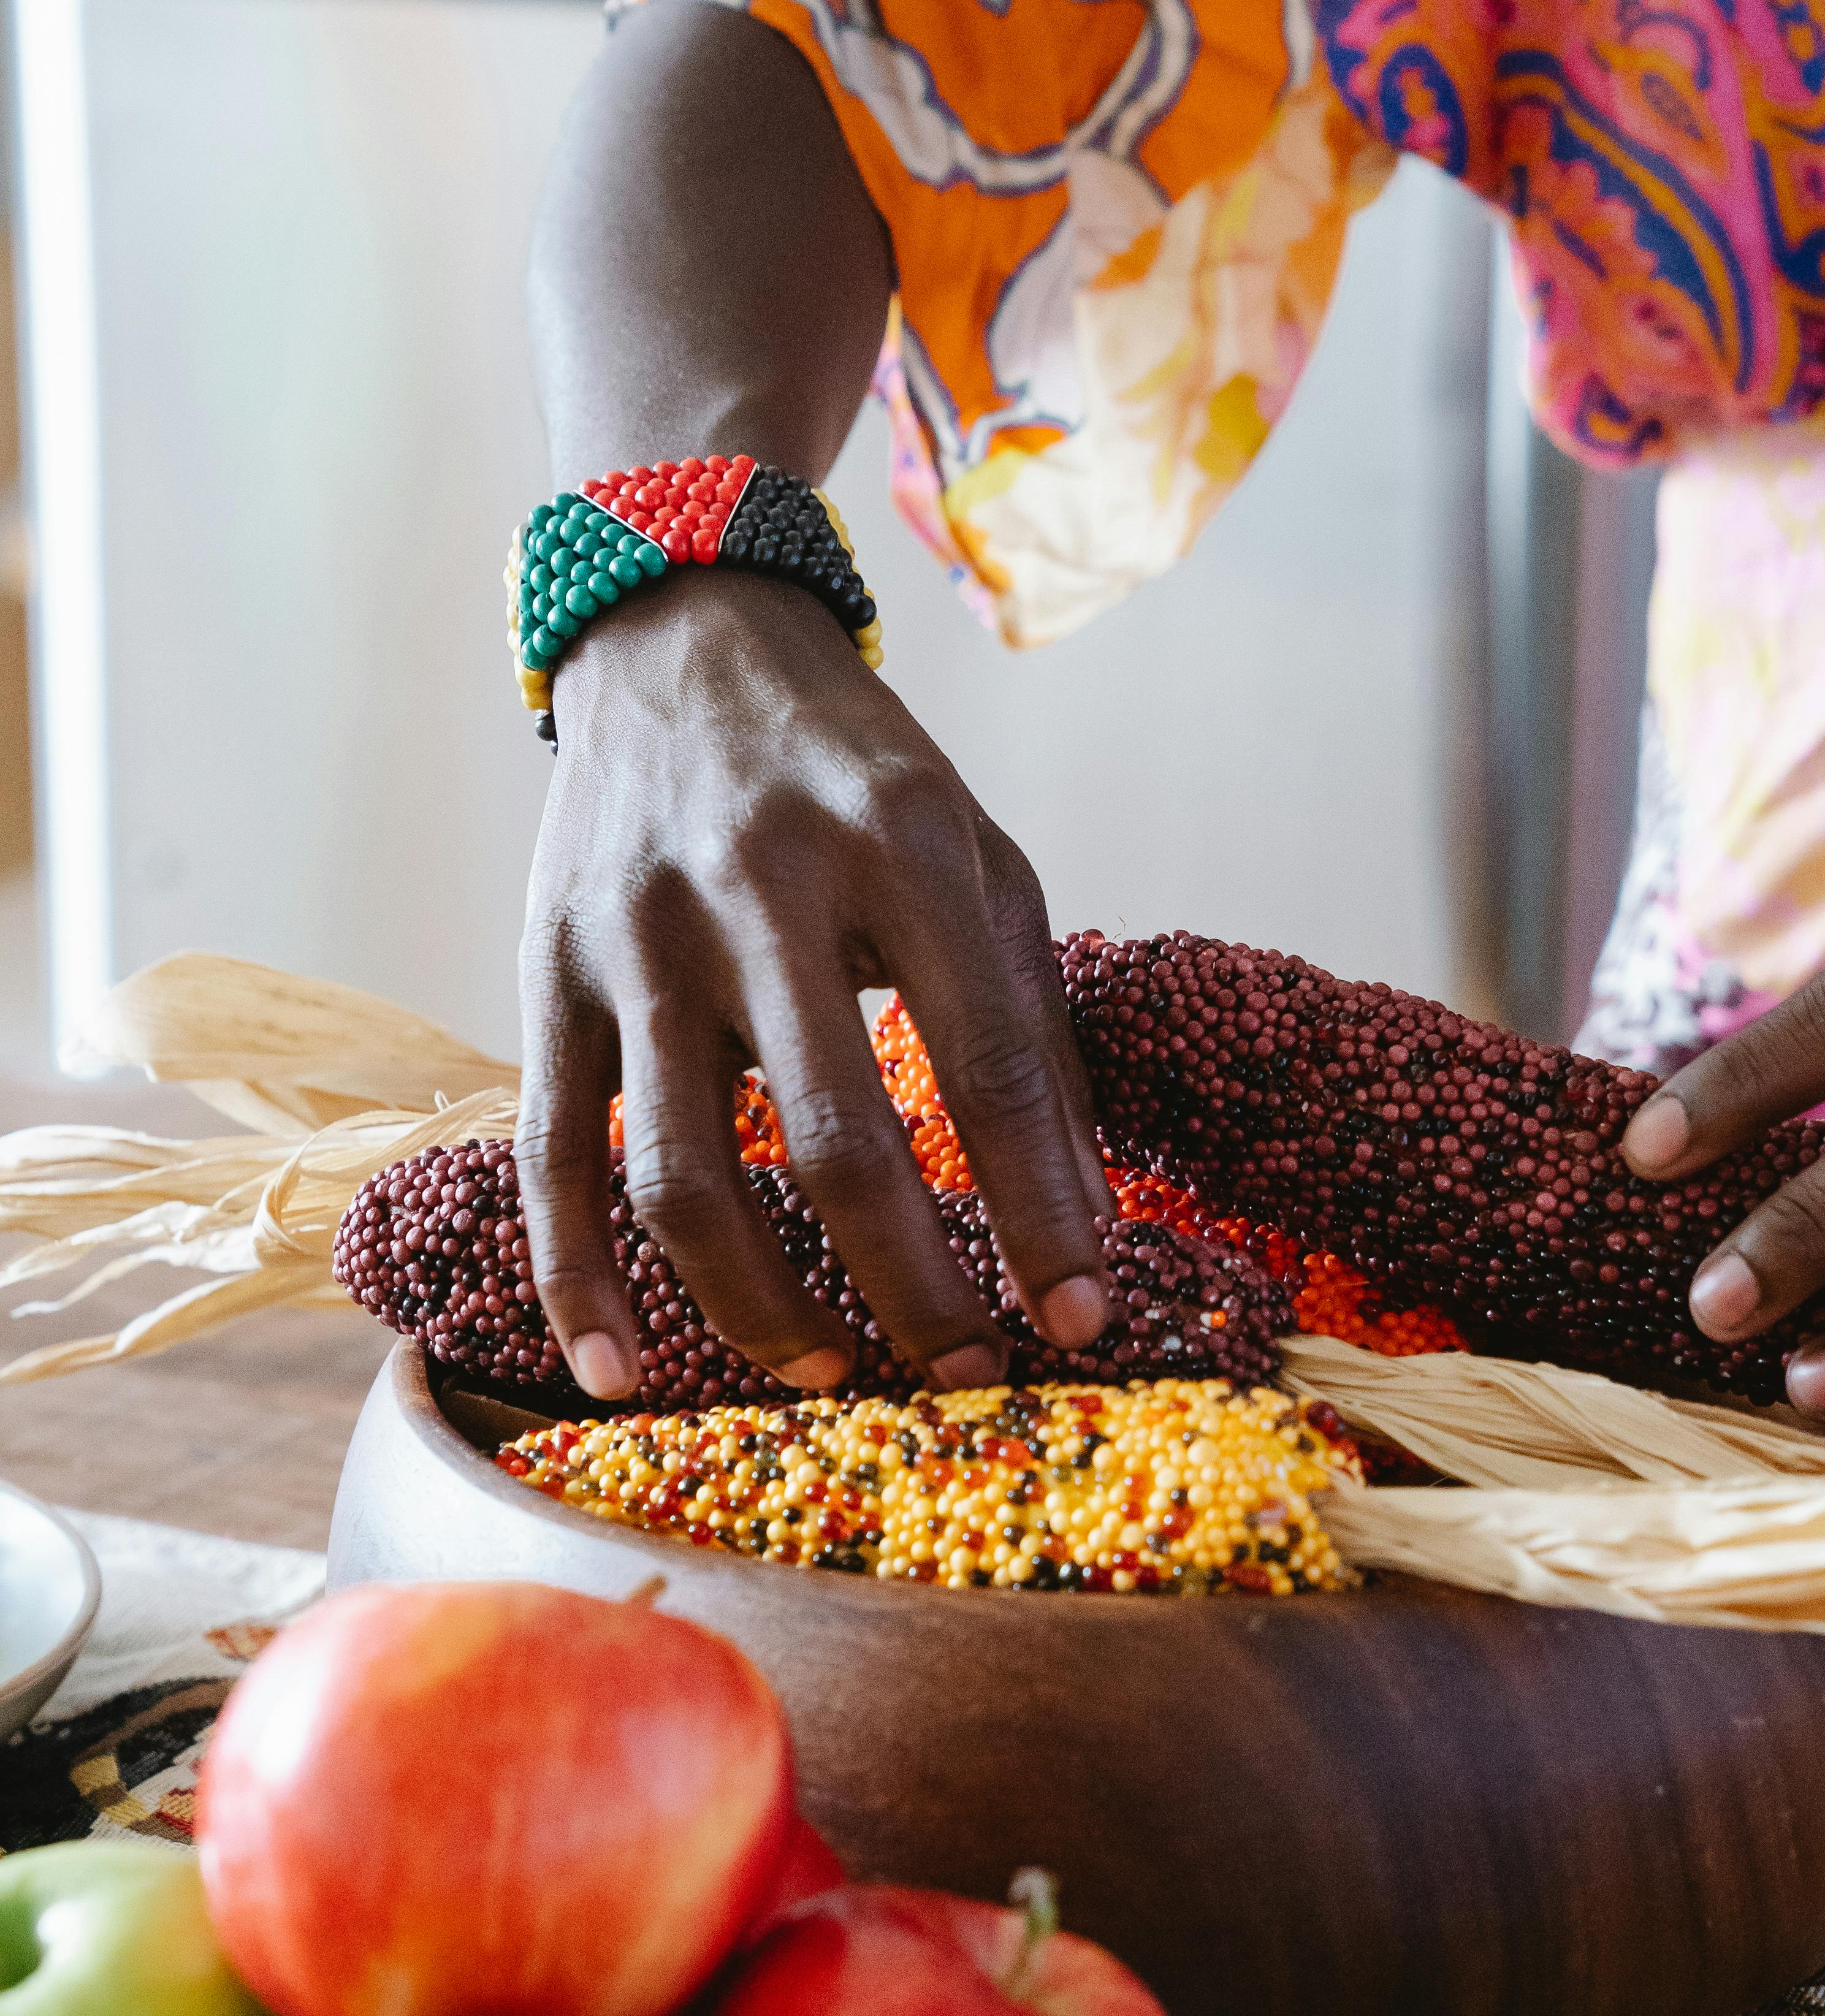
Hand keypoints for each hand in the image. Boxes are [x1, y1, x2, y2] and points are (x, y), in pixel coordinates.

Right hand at [516, 573, 1109, 1402]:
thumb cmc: (861, 778)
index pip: (987, 1065)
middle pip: (835, 1142)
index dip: (1043, 1209)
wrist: (684, 642)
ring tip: (829, 1371)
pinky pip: (550, 1154)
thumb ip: (1033, 1027)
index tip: (1081, 1321)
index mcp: (903, 848)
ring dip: (759, 1306)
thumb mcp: (981, 860)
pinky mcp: (548, 972)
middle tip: (964, 1373)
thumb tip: (1086, 1219)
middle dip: (912, 1287)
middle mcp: (762, 887)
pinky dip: (579, 1280)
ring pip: (684, 1172)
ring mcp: (639, 935)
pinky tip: (622, 1372)